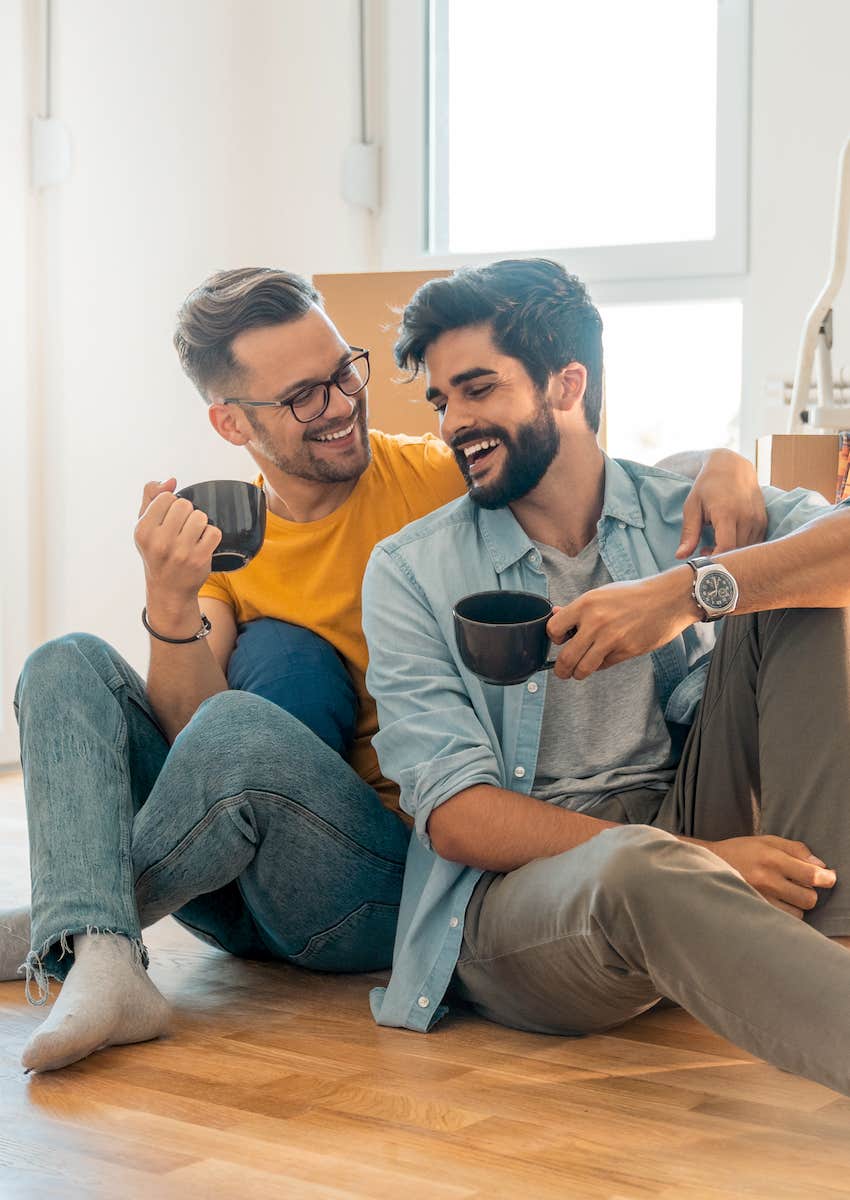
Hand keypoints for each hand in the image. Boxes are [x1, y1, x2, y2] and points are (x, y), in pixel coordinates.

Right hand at [134, 478, 221, 602]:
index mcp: (143, 531)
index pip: (166, 497)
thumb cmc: (156, 553)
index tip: (167, 519)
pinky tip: (201, 544)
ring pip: (201, 516)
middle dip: (186, 513)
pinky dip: (210, 535)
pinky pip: (214, 531)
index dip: (171, 504)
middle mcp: (160, 542)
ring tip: (192, 535)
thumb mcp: (144, 526)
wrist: (168, 590)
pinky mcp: (200, 559)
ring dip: (199, 523)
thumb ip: (151, 497)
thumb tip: (171, 481)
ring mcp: (181, 552)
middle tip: (181, 528)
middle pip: (185, 504)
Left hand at [547, 569, 697, 679]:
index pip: (553, 629)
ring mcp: (611, 638)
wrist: (667, 599)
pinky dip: (600, 665)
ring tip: (578, 672)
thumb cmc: (633, 595)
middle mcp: (595, 622)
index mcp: (586, 604)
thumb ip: (577, 608)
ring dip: (578, 674)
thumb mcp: (601, 594)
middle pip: (565, 657)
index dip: (554, 638)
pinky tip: (604, 657)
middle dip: (561, 669)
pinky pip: (604, 665)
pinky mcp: (626, 651)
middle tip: (562, 671)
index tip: (561, 640)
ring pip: (583, 668)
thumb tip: (555, 614)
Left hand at [676, 448, 767, 558]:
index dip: (715, 559)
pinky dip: (741, 548)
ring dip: (731, 553)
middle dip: (720, 557)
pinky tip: (728, 540)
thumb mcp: (692, 506)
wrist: (732, 466)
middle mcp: (746, 516)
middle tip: (704, 550)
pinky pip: (755, 544)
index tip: (703, 559)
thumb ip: (689, 533)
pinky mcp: (763, 521)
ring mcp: (757, 519)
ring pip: (747, 550)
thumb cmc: (708, 485)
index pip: (726, 546)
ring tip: (714, 544)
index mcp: (727, 512)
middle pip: (737, 551)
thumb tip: (680, 556)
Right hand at [707, 835, 835, 917]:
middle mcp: (766, 881)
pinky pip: (783, 919)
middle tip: (802, 885)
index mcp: (772, 859)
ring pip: (798, 913)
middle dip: (811, 893)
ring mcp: (760, 899)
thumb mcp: (768, 840)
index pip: (810, 875)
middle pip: (808, 899)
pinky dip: (785, 912)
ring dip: (797, 905)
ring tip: (785, 893)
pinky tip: (777, 902)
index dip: (827, 878)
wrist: (709, 865)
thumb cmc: (742, 851)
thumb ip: (796, 850)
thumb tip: (821, 865)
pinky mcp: (754, 911)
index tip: (830, 878)